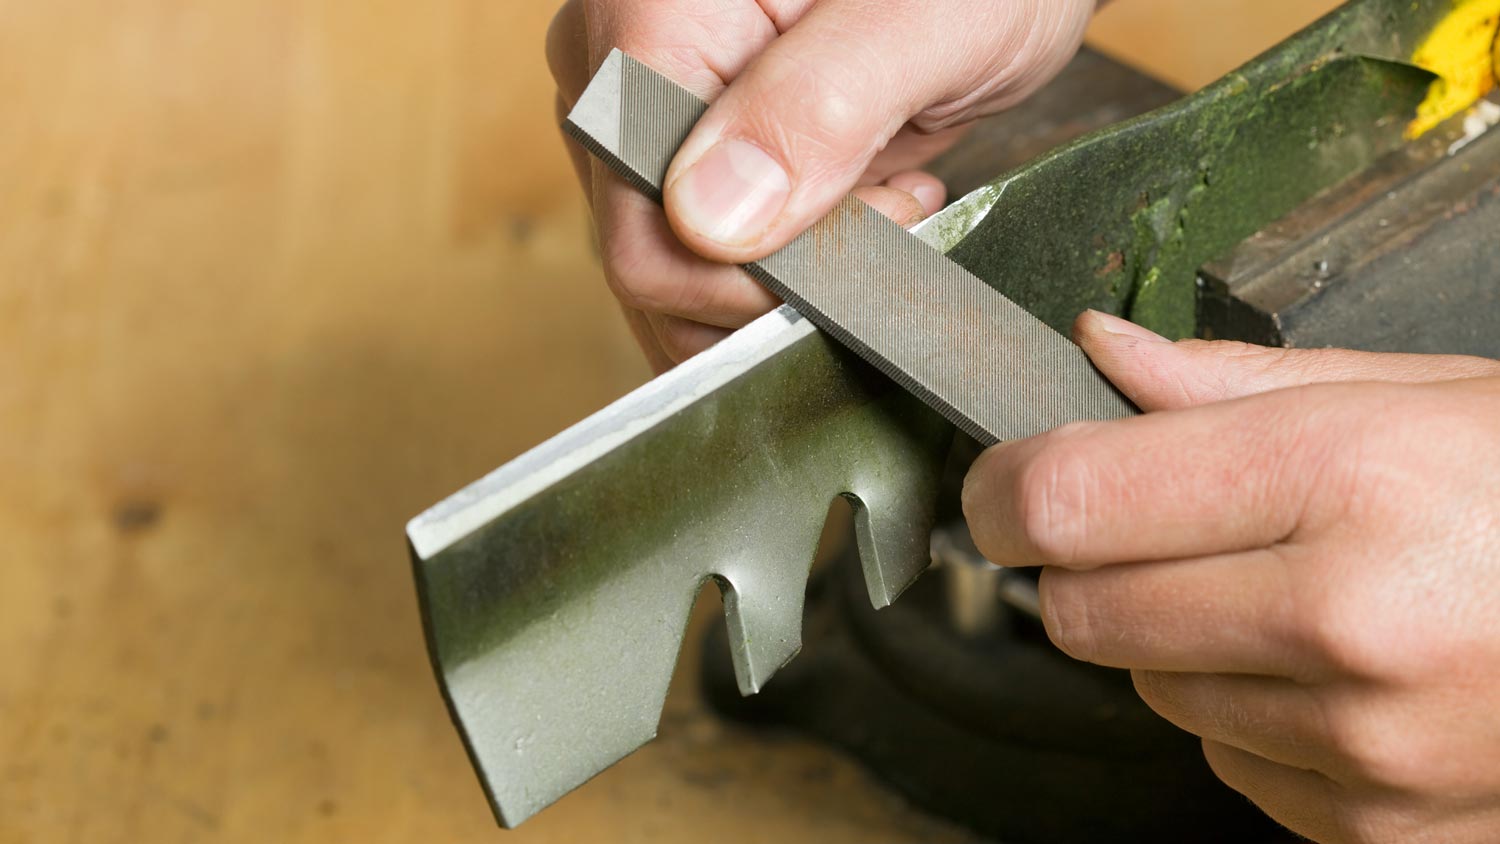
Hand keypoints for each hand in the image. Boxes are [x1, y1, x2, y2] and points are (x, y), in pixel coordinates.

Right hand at [547, 0, 1095, 369]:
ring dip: (787, 280)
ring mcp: (648, 122)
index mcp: (647, 19)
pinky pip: (704, 263)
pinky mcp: (689, 156)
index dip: (760, 270)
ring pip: (674, 278)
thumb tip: (708, 223)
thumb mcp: (925, 18)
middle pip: (652, 262)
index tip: (878, 215)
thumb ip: (817, 107)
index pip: (646, 228)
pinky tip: (856, 204)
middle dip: (781, 277)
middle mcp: (621, 76)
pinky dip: (784, 269)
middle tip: (893, 206)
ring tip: (881, 199)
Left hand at [963, 311, 1499, 842]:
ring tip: (1292, 591)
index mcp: (1343, 483)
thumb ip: (1233, 383)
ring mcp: (1360, 747)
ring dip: (1178, 639)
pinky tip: (1337, 670)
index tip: (1000, 478)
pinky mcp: (1376, 828)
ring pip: (1152, 691)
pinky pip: (1230, 767)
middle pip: (1082, 609)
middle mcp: (1342, 626)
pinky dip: (1248, 717)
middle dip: (1087, 564)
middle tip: (1155, 523)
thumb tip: (1101, 354)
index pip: (1066, 499)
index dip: (1002, 486)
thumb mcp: (1419, 391)